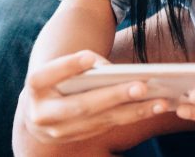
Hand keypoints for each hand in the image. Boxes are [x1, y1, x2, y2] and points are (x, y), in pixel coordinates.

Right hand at [20, 51, 165, 142]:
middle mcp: (42, 114)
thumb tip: (114, 72)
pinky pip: (107, 127)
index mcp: (34, 87)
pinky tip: (154, 108)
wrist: (39, 107)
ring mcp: (59, 132)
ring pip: (99, 121)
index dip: (66, 66)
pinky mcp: (77, 138)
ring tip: (160, 102)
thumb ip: (82, 62)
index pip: (45, 76)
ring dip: (133, 111)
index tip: (87, 55)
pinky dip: (132, 116)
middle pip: (81, 105)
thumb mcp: (62, 65)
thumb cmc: (58, 76)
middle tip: (141, 86)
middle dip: (114, 96)